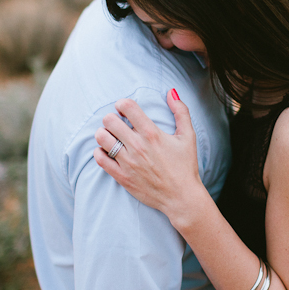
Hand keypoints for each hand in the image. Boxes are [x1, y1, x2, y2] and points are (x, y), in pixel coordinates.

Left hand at [94, 90, 205, 223]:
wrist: (181, 197)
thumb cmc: (185, 166)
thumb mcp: (188, 136)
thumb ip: (181, 111)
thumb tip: (171, 91)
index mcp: (152, 133)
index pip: (127, 107)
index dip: (122, 104)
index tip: (124, 109)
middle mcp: (137, 146)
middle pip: (109, 120)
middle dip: (112, 118)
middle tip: (118, 124)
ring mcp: (128, 162)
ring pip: (101, 138)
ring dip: (104, 133)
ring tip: (112, 137)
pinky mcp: (122, 176)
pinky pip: (100, 159)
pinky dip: (100, 151)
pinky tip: (108, 151)